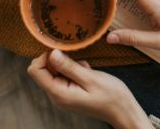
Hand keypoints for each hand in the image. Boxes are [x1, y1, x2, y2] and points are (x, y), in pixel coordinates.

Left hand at [27, 49, 152, 128]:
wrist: (123, 110)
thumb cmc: (111, 95)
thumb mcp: (90, 78)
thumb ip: (69, 66)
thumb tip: (51, 53)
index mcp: (59, 93)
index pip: (35, 70)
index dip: (45, 56)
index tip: (62, 49)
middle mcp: (57, 95)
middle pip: (43, 70)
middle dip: (58, 59)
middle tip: (77, 60)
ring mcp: (63, 94)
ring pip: (55, 70)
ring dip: (69, 64)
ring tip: (86, 69)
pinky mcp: (70, 92)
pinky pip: (65, 74)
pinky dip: (75, 69)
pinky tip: (88, 73)